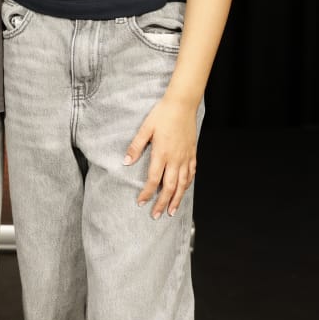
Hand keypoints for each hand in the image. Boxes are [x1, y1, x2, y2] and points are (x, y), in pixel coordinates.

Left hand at [124, 93, 197, 218]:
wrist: (182, 104)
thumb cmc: (163, 114)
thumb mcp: (145, 129)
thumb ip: (136, 146)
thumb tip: (126, 161)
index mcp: (162, 154)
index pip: (154, 180)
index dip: (147, 193)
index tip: (141, 202)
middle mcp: (175, 159)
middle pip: (169, 187)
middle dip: (162, 203)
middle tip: (157, 215)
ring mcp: (185, 157)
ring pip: (183, 184)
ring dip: (177, 199)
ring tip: (172, 211)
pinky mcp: (192, 153)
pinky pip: (191, 173)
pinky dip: (187, 184)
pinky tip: (184, 190)